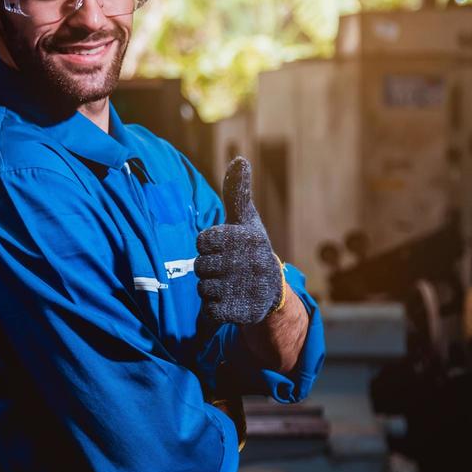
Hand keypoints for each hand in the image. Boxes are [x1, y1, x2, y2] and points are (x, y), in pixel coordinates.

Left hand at [195, 157, 285, 325]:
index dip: (206, 245)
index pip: (202, 240)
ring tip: (228, 283)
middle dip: (207, 267)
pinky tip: (228, 300)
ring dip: (210, 288)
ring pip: (202, 288)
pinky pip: (210, 310)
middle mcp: (250, 262)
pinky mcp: (243, 313)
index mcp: (247, 237)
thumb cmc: (250, 249)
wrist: (272, 292)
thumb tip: (239, 159)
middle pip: (199, 265)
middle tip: (225, 268)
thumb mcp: (244, 220)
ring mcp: (247, 288)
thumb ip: (236, 192)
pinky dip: (214, 307)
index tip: (220, 247)